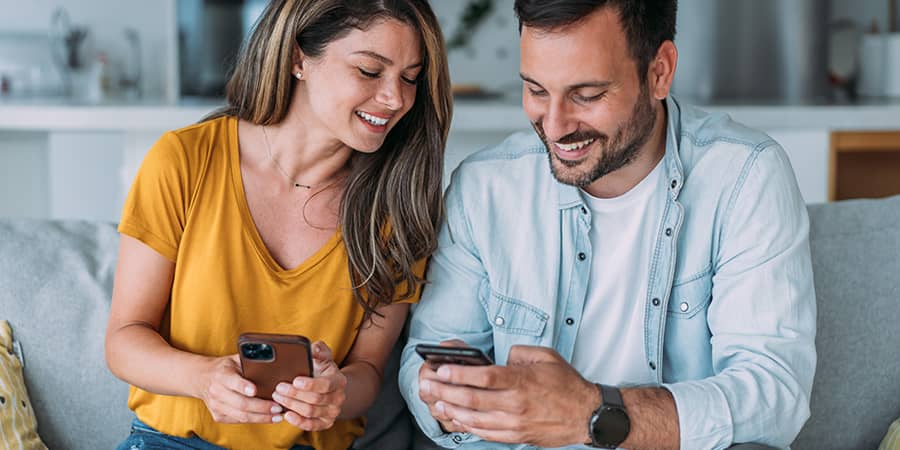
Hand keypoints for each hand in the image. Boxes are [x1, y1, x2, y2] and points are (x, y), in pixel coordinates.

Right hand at [197, 354, 283, 423]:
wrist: (202, 378)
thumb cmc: (225, 368)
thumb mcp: (235, 359)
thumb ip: (250, 361)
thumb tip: (271, 361)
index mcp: (222, 375)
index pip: (233, 382)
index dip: (244, 387)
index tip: (255, 390)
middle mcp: (217, 391)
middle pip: (241, 403)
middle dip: (262, 407)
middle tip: (278, 407)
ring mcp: (216, 406)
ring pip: (241, 416)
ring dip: (261, 417)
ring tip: (277, 416)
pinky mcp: (218, 416)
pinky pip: (238, 421)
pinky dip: (255, 420)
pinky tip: (267, 417)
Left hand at [273, 341, 346, 430]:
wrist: (331, 389)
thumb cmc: (323, 372)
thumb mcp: (323, 358)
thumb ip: (319, 350)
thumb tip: (314, 347)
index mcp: (339, 381)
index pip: (326, 385)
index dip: (310, 384)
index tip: (294, 381)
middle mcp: (339, 398)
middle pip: (315, 399)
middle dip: (294, 394)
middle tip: (278, 388)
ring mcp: (333, 412)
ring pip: (310, 412)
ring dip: (292, 405)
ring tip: (278, 398)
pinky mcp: (325, 423)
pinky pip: (311, 426)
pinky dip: (298, 421)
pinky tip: (286, 414)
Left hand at [423, 345, 597, 446]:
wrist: (587, 416)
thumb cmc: (566, 384)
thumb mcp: (546, 356)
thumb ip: (519, 353)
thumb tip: (500, 358)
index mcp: (522, 381)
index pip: (484, 377)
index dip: (459, 374)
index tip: (440, 369)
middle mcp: (515, 404)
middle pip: (472, 400)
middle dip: (444, 392)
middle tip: (426, 385)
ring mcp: (514, 423)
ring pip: (474, 419)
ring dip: (450, 410)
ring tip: (433, 401)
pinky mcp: (516, 436)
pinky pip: (485, 433)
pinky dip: (466, 426)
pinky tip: (454, 418)